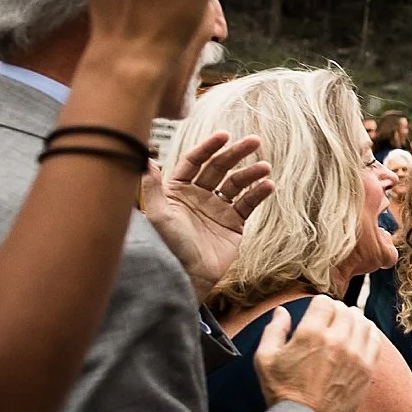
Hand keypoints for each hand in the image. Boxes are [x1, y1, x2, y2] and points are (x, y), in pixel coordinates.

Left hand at [140, 131, 272, 299]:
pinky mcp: (233, 224)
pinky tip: (267, 186)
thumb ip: (153, 184)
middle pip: (219, 168)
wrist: (186, 276)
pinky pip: (248, 204)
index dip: (209, 147)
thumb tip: (144, 157)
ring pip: (237, 184)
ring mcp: (217, 209)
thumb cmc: (167, 245)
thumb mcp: (157, 213)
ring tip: (265, 167)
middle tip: (254, 141)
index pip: (195, 161)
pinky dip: (258, 194)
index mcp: (178, 190)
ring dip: (251, 174)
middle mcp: (199, 196)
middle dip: (237, 153)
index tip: (224, 136)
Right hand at [253, 298, 378, 411]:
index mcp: (311, 334)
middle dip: (336, 311)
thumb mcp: (265, 358)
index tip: (316, 312)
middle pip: (345, 309)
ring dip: (353, 320)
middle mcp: (336, 341)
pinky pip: (375, 340)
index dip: (319, 305)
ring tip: (345, 326)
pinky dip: (368, 334)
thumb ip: (274, 330)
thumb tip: (282, 311)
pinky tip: (359, 337)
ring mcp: (355, 355)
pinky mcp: (367, 369)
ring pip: (363, 322)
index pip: (325, 302)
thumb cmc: (281, 391)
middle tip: (330, 320)